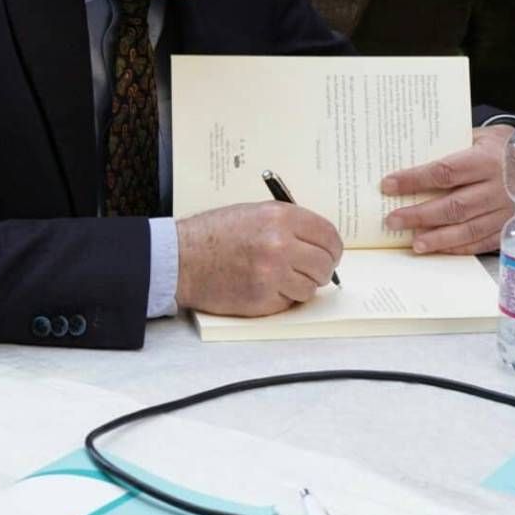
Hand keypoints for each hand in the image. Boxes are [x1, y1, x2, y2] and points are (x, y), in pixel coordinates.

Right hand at [175, 201, 341, 315]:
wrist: (182, 258)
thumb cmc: (215, 234)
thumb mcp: (255, 212)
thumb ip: (289, 223)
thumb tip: (320, 241)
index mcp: (281, 217)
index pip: (329, 235)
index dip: (332, 248)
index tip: (330, 254)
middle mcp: (280, 244)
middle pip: (325, 264)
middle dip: (320, 269)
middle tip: (308, 269)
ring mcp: (272, 273)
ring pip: (311, 287)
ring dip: (301, 285)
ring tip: (280, 277)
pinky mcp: (263, 299)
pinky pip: (290, 302)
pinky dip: (282, 298)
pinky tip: (265, 286)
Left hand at [380, 125, 513, 254]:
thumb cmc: (507, 146)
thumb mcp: (483, 136)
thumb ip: (453, 146)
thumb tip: (413, 155)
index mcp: (486, 160)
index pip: (444, 172)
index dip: (414, 179)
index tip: (388, 185)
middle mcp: (497, 188)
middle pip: (453, 205)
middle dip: (419, 214)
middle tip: (393, 220)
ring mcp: (506, 211)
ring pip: (467, 229)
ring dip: (437, 238)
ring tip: (414, 242)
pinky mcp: (511, 228)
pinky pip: (482, 241)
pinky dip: (459, 247)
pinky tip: (440, 248)